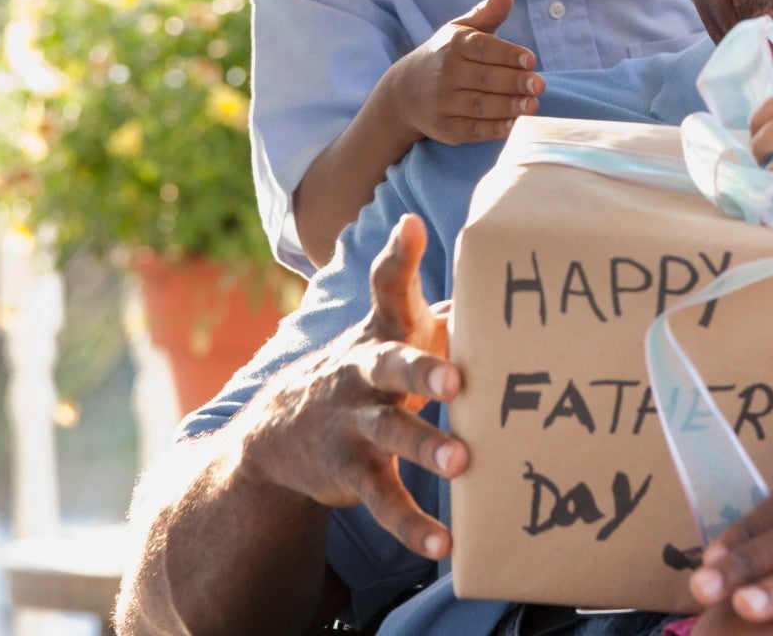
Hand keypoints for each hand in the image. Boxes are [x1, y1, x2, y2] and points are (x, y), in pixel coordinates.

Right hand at [231, 215, 467, 559]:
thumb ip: (440, 305)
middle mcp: (363, 372)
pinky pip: (382, 498)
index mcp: (382, 332)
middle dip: (423, 368)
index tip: (412, 228)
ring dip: (425, 446)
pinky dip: (412, 523)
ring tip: (461, 464)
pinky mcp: (349, 470)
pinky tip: (444, 544)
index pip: (386, 285)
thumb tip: (495, 271)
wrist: (277, 433)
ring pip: (389, 433)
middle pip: (391, 363)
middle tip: (457, 378)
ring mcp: (352, 422)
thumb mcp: (391, 333)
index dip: (400, 256)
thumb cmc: (365, 370)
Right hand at [388, 0, 542, 144]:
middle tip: (539, 85)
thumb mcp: (461, 30)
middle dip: (514, 82)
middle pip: (485, 79)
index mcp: (454, 45)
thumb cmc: (446, 56)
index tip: (531, 59)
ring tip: (533, 105)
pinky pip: (472, 129)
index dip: (507, 54)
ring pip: (480, 106)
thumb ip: (488, 14)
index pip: (483, 48)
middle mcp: (446, 73)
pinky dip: (493, 129)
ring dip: (508, 107)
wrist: (404, 92)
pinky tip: (514, 125)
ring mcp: (443, 102)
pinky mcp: (445, 128)